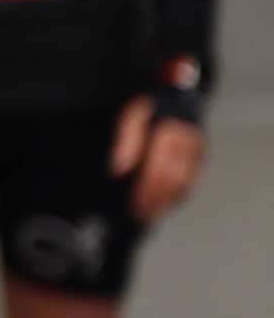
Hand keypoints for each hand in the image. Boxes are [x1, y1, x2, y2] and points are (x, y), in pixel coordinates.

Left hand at [110, 95, 204, 221]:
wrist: (176, 104)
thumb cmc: (153, 111)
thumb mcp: (133, 115)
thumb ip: (126, 140)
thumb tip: (119, 167)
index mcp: (174, 127)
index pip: (160, 161)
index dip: (147, 181)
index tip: (132, 195)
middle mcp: (190, 143)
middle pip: (172, 175)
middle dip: (153, 195)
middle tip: (136, 209)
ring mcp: (197, 156)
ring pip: (183, 183)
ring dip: (163, 200)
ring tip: (145, 213)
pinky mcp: (198, 165)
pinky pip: (189, 186)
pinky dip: (172, 199)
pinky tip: (157, 206)